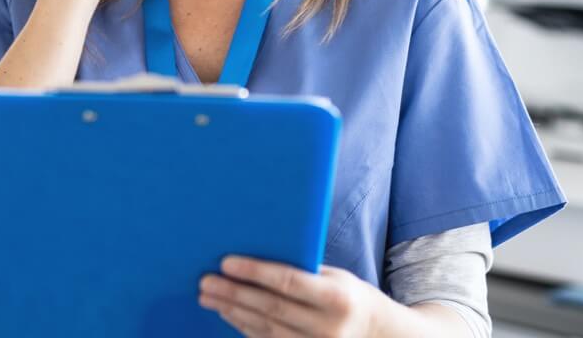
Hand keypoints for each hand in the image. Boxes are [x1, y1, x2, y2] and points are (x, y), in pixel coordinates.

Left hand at [199, 256, 391, 336]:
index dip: (255, 272)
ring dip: (232, 311)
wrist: (377, 335)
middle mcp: (327, 327)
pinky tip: (227, 312)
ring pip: (264, 329)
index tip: (226, 262)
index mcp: (337, 297)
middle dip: (234, 293)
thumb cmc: (349, 295)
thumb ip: (303, 271)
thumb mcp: (335, 276)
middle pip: (271, 308)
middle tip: (206, 281)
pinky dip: (243, 327)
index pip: (289, 282)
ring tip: (208, 296)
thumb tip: (257, 253)